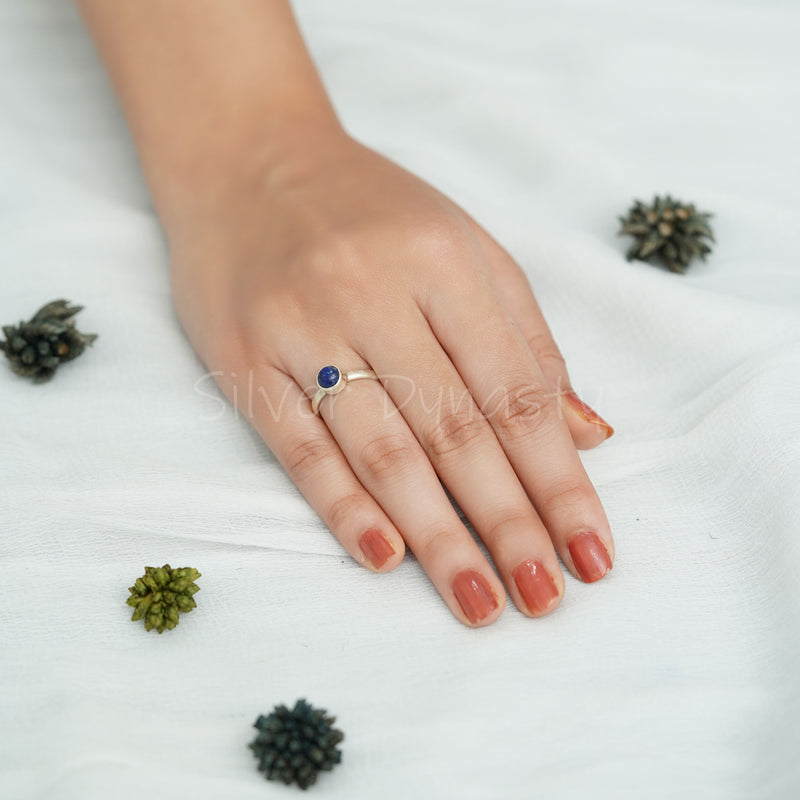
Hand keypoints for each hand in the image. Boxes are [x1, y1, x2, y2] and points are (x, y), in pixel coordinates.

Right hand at [169, 131, 614, 625]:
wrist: (251, 163)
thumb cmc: (371, 214)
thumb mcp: (464, 251)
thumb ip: (526, 341)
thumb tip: (586, 434)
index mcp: (445, 263)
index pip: (517, 393)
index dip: (560, 480)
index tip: (591, 552)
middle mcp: (375, 291)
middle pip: (458, 430)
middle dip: (510, 523)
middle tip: (544, 599)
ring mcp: (302, 327)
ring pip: (385, 449)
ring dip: (438, 535)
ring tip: (480, 601)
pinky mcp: (244, 359)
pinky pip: (300, 445)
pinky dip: (344, 505)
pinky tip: (386, 557)